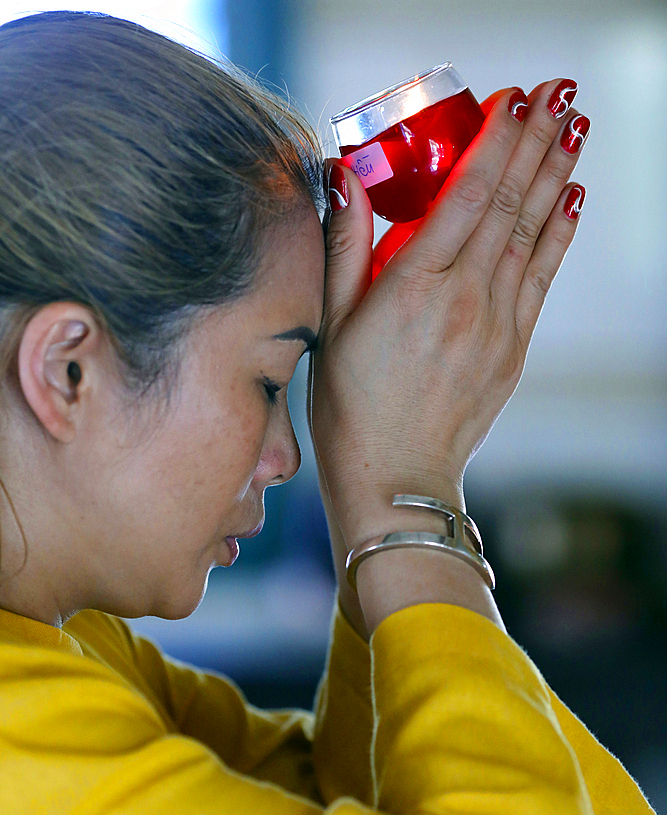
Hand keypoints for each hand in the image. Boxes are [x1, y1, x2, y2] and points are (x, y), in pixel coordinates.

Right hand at [310, 79, 587, 555]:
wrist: (395, 477)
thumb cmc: (352, 407)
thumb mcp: (330, 325)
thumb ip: (343, 246)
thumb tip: (344, 177)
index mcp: (413, 288)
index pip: (466, 194)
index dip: (495, 140)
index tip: (514, 99)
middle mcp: (463, 300)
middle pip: (509, 204)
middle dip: (536, 141)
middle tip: (559, 92)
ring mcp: (495, 325)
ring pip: (532, 234)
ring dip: (555, 176)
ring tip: (574, 129)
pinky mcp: (513, 349)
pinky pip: (542, 277)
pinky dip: (559, 234)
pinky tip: (569, 200)